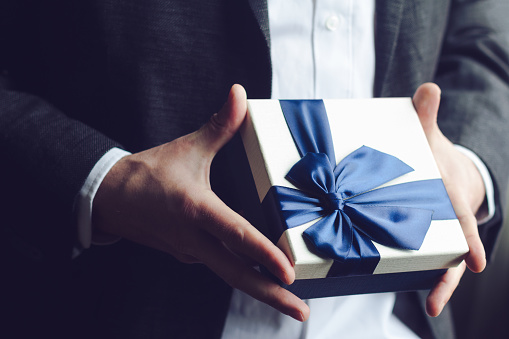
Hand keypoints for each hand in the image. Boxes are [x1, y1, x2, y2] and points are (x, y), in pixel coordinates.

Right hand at [92, 84, 309, 321]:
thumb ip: (219, 125)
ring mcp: (190, 251)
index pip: (235, 234)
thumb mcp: (187, 147)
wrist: (109, 198)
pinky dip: (242, 274)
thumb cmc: (148, 173)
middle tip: (302, 312)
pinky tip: (262, 278)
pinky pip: (220, 267)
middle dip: (271, 295)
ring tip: (290, 302)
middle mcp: (194, 237)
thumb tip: (239, 94)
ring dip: (260, 289)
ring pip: (230, 274)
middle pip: (237, 274)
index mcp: (195, 209)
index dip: (263, 254)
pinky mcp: (188, 254)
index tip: (288, 273)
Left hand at [413, 83, 486, 316]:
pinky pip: (418, 258)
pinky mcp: (420, 239)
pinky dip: (413, 272)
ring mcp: (434, 233)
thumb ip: (426, 116)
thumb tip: (428, 88)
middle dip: (450, 272)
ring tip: (431, 308)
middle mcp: (446, 219)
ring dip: (435, 282)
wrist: (436, 170)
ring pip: (438, 261)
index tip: (476, 261)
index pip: (461, 219)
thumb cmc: (432, 156)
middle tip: (442, 299)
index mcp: (449, 196)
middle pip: (451, 249)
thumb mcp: (428, 136)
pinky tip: (403, 290)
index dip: (467, 239)